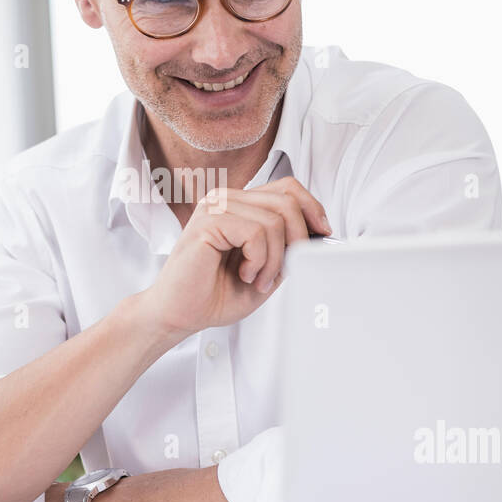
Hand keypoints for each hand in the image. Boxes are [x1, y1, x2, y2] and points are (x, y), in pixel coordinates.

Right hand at [136, 176, 329, 339]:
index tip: (322, 234)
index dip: (312, 208)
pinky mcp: (208, 221)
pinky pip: (255, 232)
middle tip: (282, 271)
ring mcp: (216, 206)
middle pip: (287, 200)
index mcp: (240, 205)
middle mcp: (227, 199)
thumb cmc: (215, 294)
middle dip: (297, 240)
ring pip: (275, 219)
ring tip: (257, 278)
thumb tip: (319, 233)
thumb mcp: (266, 269)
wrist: (179, 314)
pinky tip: (244, 274)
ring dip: (275, 259)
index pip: (288, 188)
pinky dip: (259, 260)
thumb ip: (288, 248)